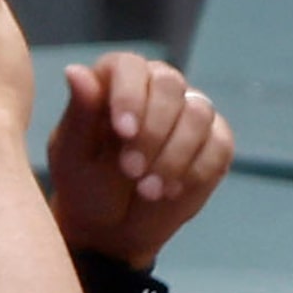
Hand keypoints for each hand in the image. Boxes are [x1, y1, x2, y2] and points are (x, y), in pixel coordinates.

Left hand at [48, 54, 233, 266]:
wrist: (111, 227)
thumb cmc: (85, 184)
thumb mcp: (73, 155)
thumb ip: (79, 113)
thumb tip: (75, 71)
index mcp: (116, 79)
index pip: (130, 66)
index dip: (130, 95)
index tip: (124, 132)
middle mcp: (156, 87)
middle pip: (170, 85)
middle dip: (153, 131)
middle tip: (131, 171)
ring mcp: (189, 112)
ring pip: (198, 114)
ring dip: (174, 155)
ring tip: (148, 190)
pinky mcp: (214, 142)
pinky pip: (219, 145)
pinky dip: (196, 171)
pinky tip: (171, 191)